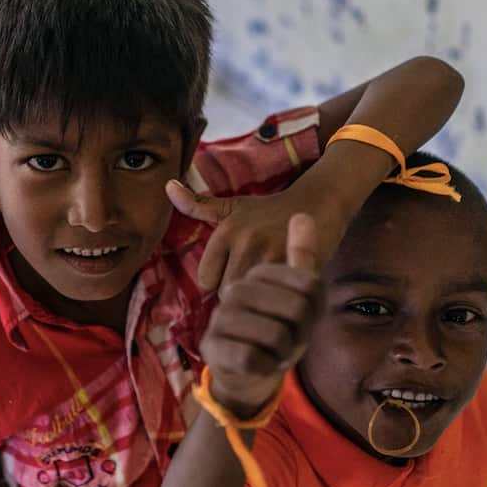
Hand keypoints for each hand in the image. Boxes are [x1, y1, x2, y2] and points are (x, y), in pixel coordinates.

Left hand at [167, 179, 347, 294]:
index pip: (206, 279)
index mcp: (226, 230)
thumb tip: (167, 186)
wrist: (319, 203)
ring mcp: (271, 254)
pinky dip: (276, 300)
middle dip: (236, 294)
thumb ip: (198, 204)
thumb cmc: (269, 210)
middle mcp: (246, 241)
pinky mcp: (296, 265)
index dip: (218, 283)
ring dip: (255, 300)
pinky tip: (279, 293)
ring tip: (264, 290)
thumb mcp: (232, 206)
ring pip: (249, 297)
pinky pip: (275, 297)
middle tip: (250, 287)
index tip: (232, 276)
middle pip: (226, 292)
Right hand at [199, 214, 321, 416]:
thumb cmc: (279, 323)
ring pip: (276, 334)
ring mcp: (219, 316)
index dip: (313, 305)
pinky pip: (254, 357)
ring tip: (277, 349)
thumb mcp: (299, 289)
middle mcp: (233, 288)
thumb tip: (303, 216)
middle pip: (296, 309)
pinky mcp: (211, 345)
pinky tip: (262, 363)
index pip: (307, 284)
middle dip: (301, 331)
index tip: (302, 313)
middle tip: (291, 336)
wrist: (252, 369)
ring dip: (286, 350)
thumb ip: (302, 253)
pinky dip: (268, 366)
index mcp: (254, 268)